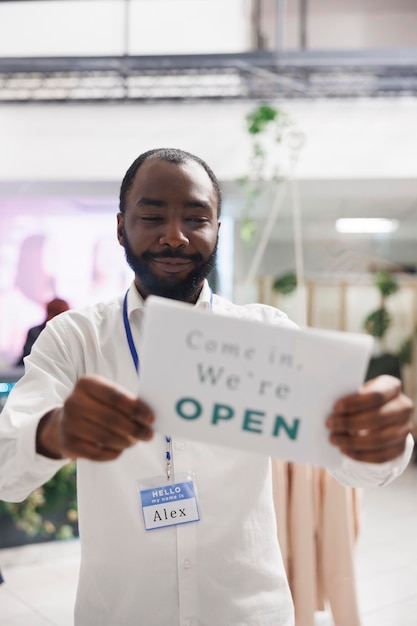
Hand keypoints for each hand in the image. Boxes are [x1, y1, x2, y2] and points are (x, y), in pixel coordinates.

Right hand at [36, 374, 154, 461]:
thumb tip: (147, 418)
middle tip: (148, 435)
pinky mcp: (68, 444)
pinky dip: (113, 452)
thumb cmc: (93, 406)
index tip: (151, 418)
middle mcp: (74, 402)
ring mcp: (69, 423)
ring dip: (125, 442)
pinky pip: (97, 453)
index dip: (136, 408)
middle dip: (134, 429)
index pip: (115, 396)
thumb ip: (124, 402)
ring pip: (105, 437)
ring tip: (134, 441)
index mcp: (86, 383)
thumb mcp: (104, 395)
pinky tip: (119, 449)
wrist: (62, 423)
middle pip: (111, 418)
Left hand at [326, 375, 413, 463]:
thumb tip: (325, 407)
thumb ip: (348, 398)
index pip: (376, 395)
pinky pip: (380, 456)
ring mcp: (404, 428)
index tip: (335, 408)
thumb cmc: (362, 401)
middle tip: (329, 425)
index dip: (355, 403)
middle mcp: (403, 407)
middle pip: (377, 418)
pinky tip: (345, 450)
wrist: (379, 415)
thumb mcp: (358, 393)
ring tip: (334, 439)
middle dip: (350, 423)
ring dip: (352, 442)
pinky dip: (360, 455)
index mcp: (392, 387)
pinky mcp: (400, 447)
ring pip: (378, 440)